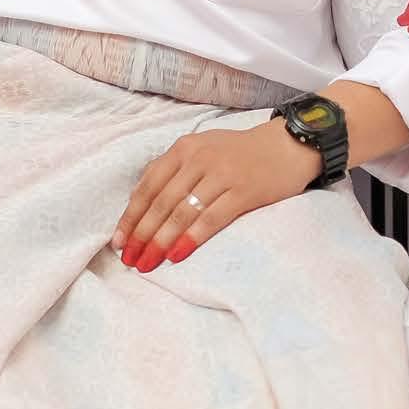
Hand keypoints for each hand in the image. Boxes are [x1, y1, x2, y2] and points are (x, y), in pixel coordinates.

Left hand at [114, 119, 320, 271]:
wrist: (289, 145)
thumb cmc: (241, 153)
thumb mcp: (202, 149)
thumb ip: (174, 170)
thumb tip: (142, 204)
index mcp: (183, 149)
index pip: (148, 186)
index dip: (131, 217)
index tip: (119, 242)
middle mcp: (198, 159)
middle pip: (161, 202)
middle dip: (142, 235)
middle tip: (131, 260)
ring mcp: (221, 174)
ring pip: (182, 212)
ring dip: (161, 241)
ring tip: (149, 263)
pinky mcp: (243, 191)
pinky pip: (211, 218)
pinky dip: (191, 238)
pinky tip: (177, 254)